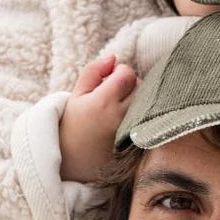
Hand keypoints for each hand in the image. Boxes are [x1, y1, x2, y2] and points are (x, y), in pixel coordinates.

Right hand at [59, 55, 137, 183]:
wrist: (71, 161)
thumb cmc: (72, 124)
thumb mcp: (76, 95)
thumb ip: (94, 72)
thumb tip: (114, 58)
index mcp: (103, 102)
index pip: (128, 73)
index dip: (120, 72)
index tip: (110, 79)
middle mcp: (120, 117)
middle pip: (141, 87)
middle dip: (131, 85)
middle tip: (116, 93)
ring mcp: (130, 132)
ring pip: (147, 104)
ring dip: (139, 100)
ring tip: (120, 107)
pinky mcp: (137, 144)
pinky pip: (148, 122)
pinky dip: (143, 117)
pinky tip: (129, 121)